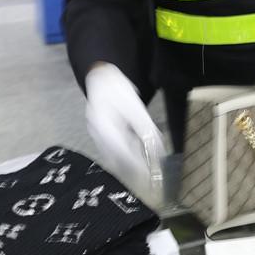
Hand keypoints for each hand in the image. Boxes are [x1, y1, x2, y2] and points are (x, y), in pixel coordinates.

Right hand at [84, 63, 163, 189]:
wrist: (99, 76)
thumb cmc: (117, 88)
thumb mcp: (135, 106)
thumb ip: (145, 128)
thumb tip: (158, 147)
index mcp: (103, 126)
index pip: (121, 153)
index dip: (136, 165)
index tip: (150, 175)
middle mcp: (97, 133)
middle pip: (116, 158)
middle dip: (133, 169)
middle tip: (150, 179)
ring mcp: (96, 134)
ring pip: (114, 155)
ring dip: (129, 164)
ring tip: (146, 172)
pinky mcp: (100, 132)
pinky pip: (112, 149)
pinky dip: (125, 155)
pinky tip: (137, 157)